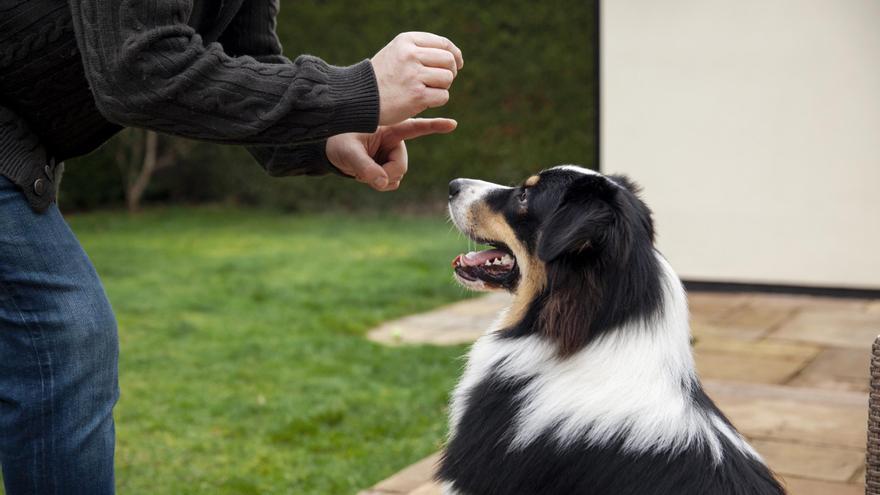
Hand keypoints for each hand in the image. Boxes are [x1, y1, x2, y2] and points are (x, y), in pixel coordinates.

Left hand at [326, 118, 456, 190]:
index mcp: (389, 128)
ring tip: (362, 171)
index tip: (453, 124)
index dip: (434, 126)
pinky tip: (367, 176)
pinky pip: (391, 181)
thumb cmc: (337, 142)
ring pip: (397, 176)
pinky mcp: (387, 166)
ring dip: (381, 179)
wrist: (329, 150)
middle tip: (366, 175)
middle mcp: (394, 141)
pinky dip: (380, 183)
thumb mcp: (347, 152)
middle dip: (386, 174)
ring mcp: (391, 155)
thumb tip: (382, 183)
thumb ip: (364, 167)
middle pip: (401, 165)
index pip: (415, 127)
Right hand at [371, 32, 463, 125]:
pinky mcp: (417, 96)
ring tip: (426, 90)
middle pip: (449, 60)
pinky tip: (422, 101)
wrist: (360, 97)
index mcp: (406, 41)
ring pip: (447, 78)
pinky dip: (437, 100)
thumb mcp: (397, 53)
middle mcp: (410, 55)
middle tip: (440, 81)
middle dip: (450, 72)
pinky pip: (443, 96)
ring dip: (442, 87)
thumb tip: (455, 57)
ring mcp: (413, 75)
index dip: (455, 55)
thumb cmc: (382, 77)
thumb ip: (421, 50)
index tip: (457, 64)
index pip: (443, 43)